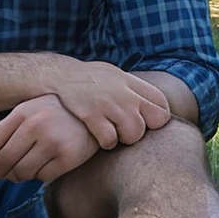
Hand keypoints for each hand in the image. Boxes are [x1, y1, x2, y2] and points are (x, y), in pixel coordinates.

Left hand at [0, 94, 98, 182]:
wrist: (96, 111)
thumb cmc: (56, 113)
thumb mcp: (30, 111)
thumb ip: (6, 129)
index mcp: (21, 112)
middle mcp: (35, 126)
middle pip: (3, 163)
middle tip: (3, 174)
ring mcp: (52, 142)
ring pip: (21, 173)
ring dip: (20, 175)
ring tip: (24, 168)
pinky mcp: (68, 157)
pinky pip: (42, 177)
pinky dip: (39, 175)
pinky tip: (43, 165)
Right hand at [49, 59, 170, 149]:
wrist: (57, 75)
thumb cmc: (88, 79)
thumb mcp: (114, 75)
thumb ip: (133, 89)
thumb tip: (154, 104)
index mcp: (130, 82)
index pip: (161, 105)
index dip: (156, 119)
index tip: (143, 123)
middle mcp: (123, 92)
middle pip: (153, 122)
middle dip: (142, 130)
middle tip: (126, 130)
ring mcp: (107, 103)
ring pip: (133, 134)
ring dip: (124, 139)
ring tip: (112, 134)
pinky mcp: (90, 114)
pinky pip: (110, 139)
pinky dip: (106, 143)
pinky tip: (99, 137)